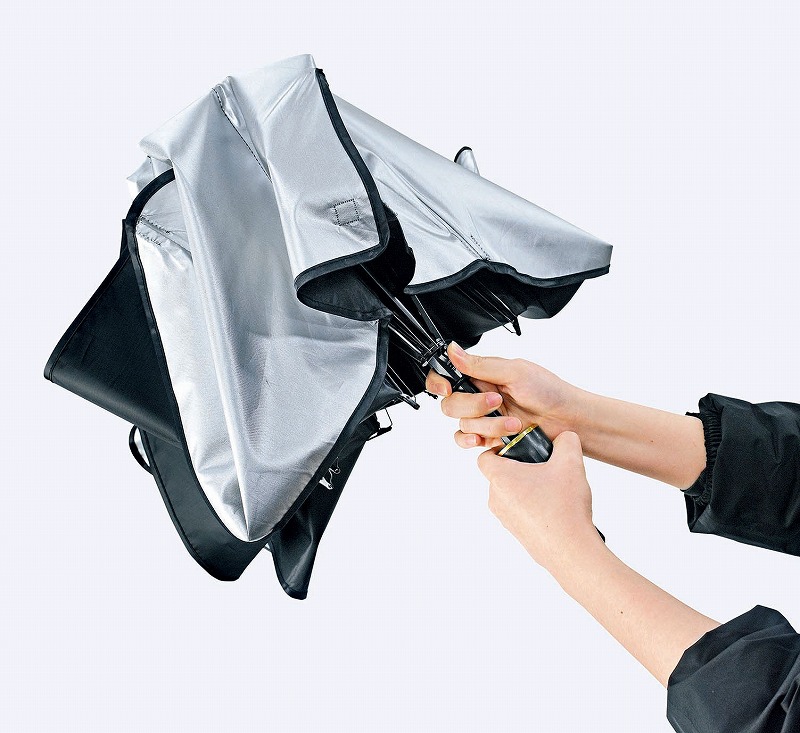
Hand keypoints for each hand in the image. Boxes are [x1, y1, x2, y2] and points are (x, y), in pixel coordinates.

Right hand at [425, 342, 579, 449]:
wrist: (568, 420)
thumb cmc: (549, 391)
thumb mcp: (515, 371)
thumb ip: (480, 364)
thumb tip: (453, 350)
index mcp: (483, 374)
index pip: (447, 374)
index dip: (439, 382)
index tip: (449, 388)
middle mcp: (479, 395)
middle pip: (451, 403)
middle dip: (472, 405)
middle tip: (497, 402)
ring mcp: (483, 418)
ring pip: (462, 424)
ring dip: (488, 424)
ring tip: (513, 423)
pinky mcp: (489, 437)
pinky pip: (466, 440)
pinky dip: (472, 440)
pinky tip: (485, 439)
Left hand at [477, 431, 602, 571]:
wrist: (570, 550)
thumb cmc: (564, 505)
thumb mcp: (571, 463)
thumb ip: (566, 441)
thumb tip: (564, 437)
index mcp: (500, 478)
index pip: (485, 457)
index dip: (500, 449)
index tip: (521, 450)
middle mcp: (495, 499)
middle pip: (500, 475)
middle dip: (520, 468)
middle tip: (544, 468)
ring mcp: (504, 519)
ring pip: (510, 494)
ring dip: (528, 488)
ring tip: (553, 490)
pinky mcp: (515, 534)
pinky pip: (519, 512)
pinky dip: (533, 507)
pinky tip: (555, 509)